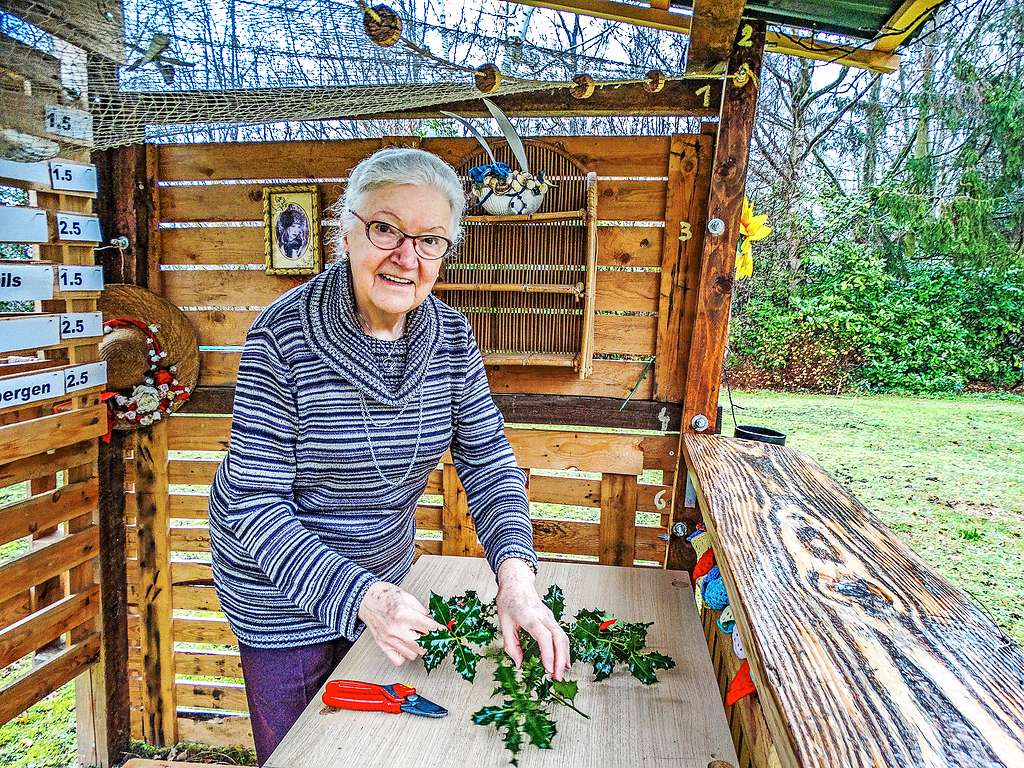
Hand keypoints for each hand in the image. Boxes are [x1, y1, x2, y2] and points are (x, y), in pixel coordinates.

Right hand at [357, 582, 443, 666]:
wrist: (365, 598)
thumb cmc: (383, 595)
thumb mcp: (407, 596)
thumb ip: (421, 609)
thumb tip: (432, 619)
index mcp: (403, 614)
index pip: (429, 627)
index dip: (440, 629)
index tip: (445, 631)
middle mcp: (396, 629)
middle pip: (423, 645)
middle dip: (431, 640)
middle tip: (433, 635)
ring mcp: (389, 639)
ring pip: (413, 654)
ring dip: (419, 648)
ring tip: (419, 639)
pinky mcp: (383, 645)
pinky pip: (398, 660)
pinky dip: (405, 656)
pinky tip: (407, 646)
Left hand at [495, 559, 570, 680]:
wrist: (517, 582)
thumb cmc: (508, 601)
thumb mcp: (504, 623)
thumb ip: (511, 645)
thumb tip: (519, 664)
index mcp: (529, 617)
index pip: (544, 636)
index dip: (548, 653)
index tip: (548, 669)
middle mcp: (543, 616)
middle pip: (558, 637)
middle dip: (560, 659)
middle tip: (557, 677)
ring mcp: (549, 617)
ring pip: (563, 636)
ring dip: (564, 656)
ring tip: (561, 673)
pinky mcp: (551, 619)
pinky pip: (561, 635)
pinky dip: (564, 649)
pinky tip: (564, 662)